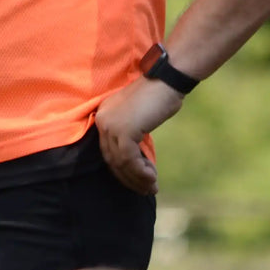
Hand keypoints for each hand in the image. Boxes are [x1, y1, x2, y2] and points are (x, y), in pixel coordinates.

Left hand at [94, 76, 183, 194]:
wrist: (166, 80)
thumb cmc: (158, 96)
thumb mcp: (139, 117)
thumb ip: (132, 134)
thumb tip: (136, 161)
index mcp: (103, 115)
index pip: (108, 150)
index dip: (123, 169)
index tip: (138, 181)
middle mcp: (102, 121)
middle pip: (112, 159)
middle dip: (129, 178)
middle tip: (146, 189)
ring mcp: (111, 126)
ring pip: (120, 162)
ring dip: (137, 178)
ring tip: (152, 187)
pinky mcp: (123, 131)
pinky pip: (129, 160)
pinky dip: (141, 173)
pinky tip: (152, 178)